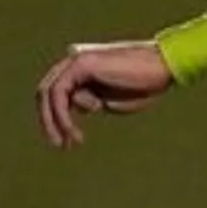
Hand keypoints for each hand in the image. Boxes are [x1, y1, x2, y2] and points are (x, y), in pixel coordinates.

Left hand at [36, 40, 175, 146]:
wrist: (160, 70)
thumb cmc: (143, 86)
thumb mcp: (110, 100)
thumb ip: (91, 101)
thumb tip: (76, 105)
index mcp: (81, 71)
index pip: (56, 94)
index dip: (56, 119)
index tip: (67, 142)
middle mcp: (75, 62)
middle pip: (46, 93)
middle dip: (49, 121)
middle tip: (60, 146)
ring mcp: (76, 61)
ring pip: (49, 94)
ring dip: (54, 122)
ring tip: (67, 143)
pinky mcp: (81, 65)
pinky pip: (59, 93)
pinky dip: (62, 116)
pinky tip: (73, 132)